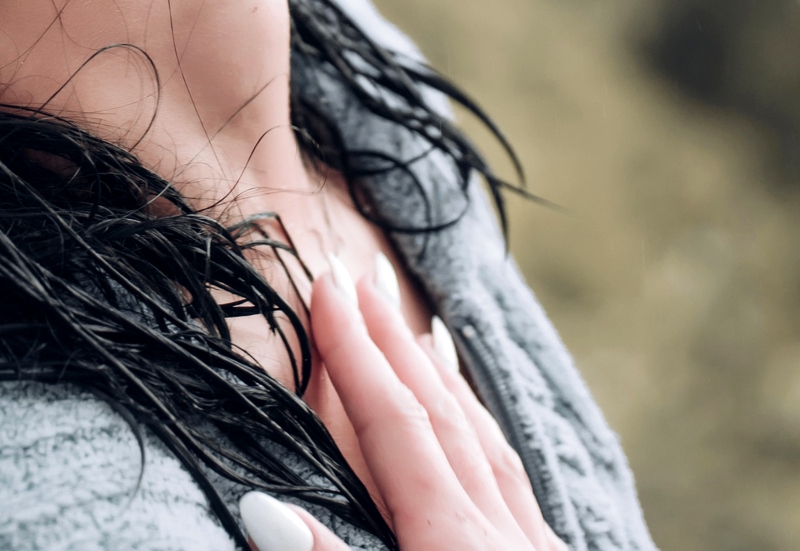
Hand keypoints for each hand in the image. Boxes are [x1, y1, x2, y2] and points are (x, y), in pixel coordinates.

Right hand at [240, 256, 562, 550]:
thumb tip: (263, 505)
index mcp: (451, 542)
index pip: (392, 422)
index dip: (354, 351)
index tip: (327, 283)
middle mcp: (501, 534)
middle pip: (441, 415)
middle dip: (394, 342)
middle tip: (362, 277)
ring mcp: (536, 550)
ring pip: (488, 443)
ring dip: (444, 381)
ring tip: (418, 333)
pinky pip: (518, 483)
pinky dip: (488, 439)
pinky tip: (482, 434)